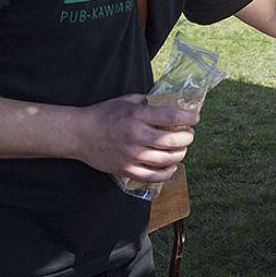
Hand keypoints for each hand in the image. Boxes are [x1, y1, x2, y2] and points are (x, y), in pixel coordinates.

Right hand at [72, 95, 197, 181]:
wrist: (79, 134)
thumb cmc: (104, 114)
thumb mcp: (126, 100)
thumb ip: (147, 102)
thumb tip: (168, 103)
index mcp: (137, 115)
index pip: (172, 117)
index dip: (189, 118)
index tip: (195, 118)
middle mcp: (136, 135)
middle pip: (173, 141)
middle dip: (188, 137)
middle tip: (189, 134)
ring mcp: (131, 155)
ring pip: (166, 159)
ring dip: (180, 154)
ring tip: (181, 149)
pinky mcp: (126, 169)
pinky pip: (153, 176)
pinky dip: (167, 173)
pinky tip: (172, 166)